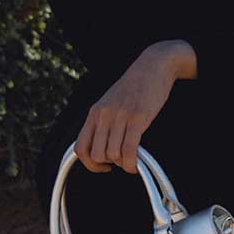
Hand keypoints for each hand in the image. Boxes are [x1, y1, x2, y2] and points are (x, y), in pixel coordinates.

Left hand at [73, 46, 178, 173]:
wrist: (153, 66)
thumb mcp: (110, 102)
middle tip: (121, 159)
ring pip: (113, 155)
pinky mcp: (138, 118)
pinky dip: (132, 164)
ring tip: (132, 158)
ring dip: (123, 163)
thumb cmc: (135, 86)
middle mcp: (104, 115)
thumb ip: (103, 122)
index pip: (80, 148)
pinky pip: (129, 150)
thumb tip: (103, 148)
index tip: (103, 166)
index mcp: (95, 112)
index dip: (89, 164)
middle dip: (110, 163)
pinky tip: (136, 165)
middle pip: (97, 155)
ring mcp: (120, 116)